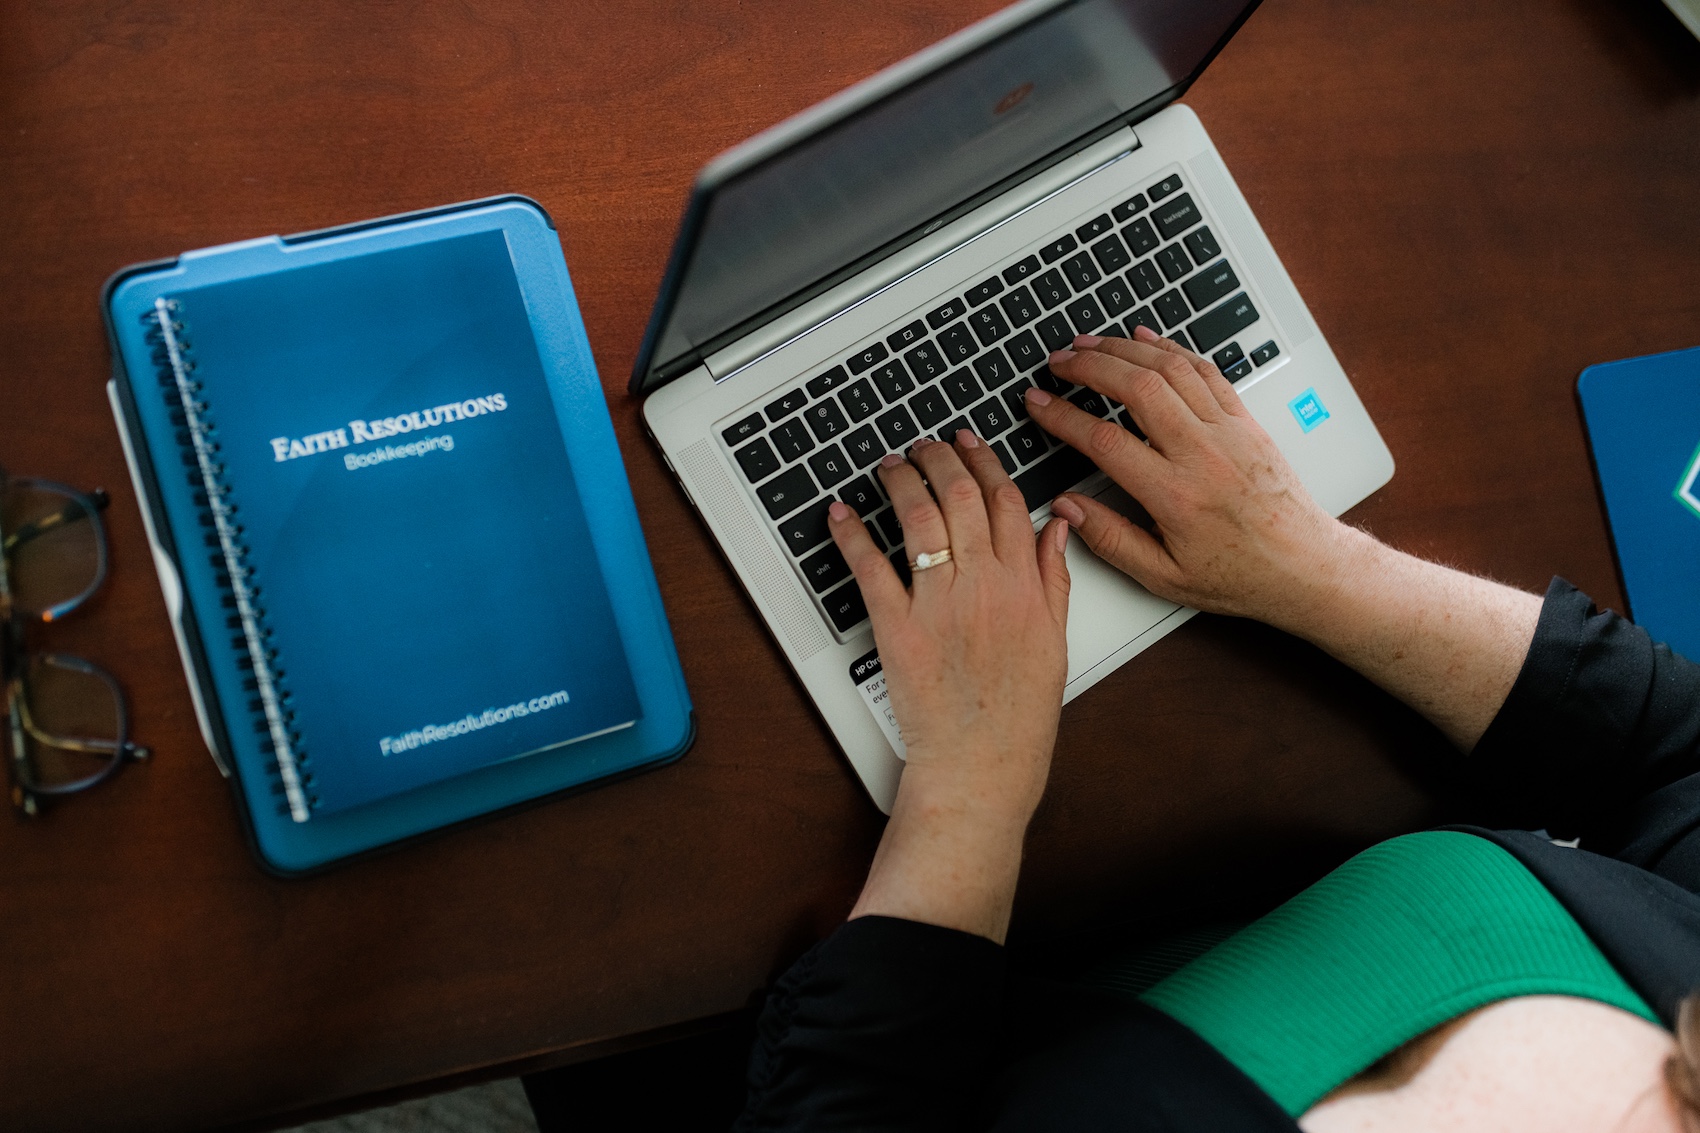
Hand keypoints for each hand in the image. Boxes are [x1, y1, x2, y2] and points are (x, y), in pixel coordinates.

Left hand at [830, 431, 1070, 941]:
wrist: (981, 768)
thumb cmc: (1016, 718)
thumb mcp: (1054, 643)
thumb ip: (1054, 579)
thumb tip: (1058, 527)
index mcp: (1024, 588)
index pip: (1006, 502)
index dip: (984, 462)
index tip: (968, 442)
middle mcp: (984, 588)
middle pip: (960, 498)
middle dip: (939, 459)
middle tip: (923, 444)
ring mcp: (939, 606)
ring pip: (920, 521)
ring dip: (901, 482)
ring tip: (889, 464)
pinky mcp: (898, 630)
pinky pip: (872, 569)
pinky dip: (853, 535)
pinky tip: (842, 513)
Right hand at [1023, 325, 1348, 631]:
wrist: (1303, 564)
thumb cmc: (1238, 574)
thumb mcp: (1164, 577)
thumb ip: (1110, 540)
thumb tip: (1067, 508)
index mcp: (1175, 495)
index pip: (1105, 441)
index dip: (1063, 416)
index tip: (1037, 403)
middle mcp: (1202, 454)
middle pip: (1137, 388)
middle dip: (1089, 366)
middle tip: (1058, 361)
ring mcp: (1227, 431)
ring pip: (1170, 370)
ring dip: (1124, 349)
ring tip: (1089, 343)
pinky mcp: (1245, 420)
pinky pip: (1205, 370)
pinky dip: (1171, 348)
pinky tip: (1145, 338)